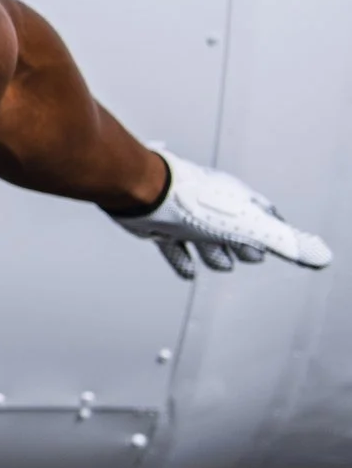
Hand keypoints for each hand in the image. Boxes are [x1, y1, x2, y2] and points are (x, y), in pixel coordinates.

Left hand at [109, 148, 332, 276]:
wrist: (144, 194)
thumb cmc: (198, 205)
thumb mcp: (250, 227)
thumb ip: (285, 243)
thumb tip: (323, 257)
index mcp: (239, 202)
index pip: (264, 217)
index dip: (273, 232)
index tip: (280, 242)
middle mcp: (213, 207)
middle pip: (235, 231)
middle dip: (244, 244)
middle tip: (249, 254)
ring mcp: (186, 217)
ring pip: (206, 241)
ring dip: (213, 253)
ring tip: (218, 260)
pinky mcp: (161, 228)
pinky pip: (174, 249)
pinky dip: (182, 260)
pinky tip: (188, 273)